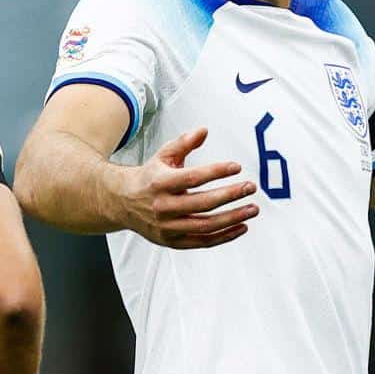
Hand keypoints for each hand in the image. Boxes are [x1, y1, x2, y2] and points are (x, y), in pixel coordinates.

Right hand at [113, 127, 258, 249]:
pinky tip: (241, 226)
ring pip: (205, 226)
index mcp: (160, 183)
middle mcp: (163, 207)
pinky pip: (203, 242)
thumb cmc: (149, 177)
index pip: (193, 177)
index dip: (216, 172)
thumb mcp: (163, 156)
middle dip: (231, 195)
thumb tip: (204, 131)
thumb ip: (184, 142)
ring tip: (252, 209)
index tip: (236, 167)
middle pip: (203, 203)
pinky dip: (224, 236)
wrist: (122, 203)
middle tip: (250, 187)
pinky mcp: (172, 242)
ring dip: (233, 218)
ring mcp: (167, 227)